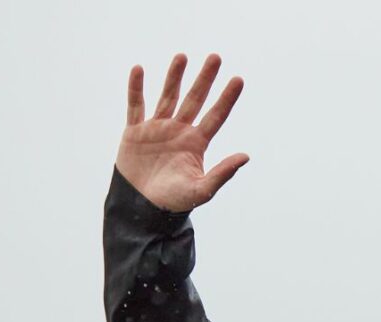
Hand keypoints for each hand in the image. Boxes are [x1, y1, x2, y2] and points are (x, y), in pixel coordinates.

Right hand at [117, 53, 247, 211]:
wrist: (143, 208)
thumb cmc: (175, 201)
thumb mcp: (202, 189)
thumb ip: (223, 173)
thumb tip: (246, 156)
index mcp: (196, 143)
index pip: (216, 115)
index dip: (227, 98)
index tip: (238, 79)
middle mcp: (179, 131)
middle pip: (195, 99)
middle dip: (205, 79)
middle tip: (215, 57)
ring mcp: (157, 129)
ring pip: (167, 97)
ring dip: (174, 77)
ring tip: (182, 56)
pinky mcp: (135, 132)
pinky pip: (135, 106)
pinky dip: (136, 88)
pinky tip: (139, 69)